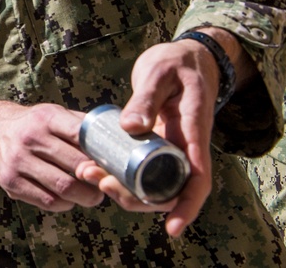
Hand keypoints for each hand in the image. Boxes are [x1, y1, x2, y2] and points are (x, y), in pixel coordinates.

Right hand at [0, 100, 103, 210]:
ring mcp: (18, 161)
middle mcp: (29, 137)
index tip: (113, 163)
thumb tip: (118, 139)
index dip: (102, 152)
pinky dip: (66, 204)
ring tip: (93, 195)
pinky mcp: (10, 182)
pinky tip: (69, 198)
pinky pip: (48, 201)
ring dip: (86, 196)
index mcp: (46, 117)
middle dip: (98, 180)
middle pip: (76, 166)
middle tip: (108, 185)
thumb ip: (83, 126)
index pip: (80, 135)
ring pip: (64, 187)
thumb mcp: (55, 114)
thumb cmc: (35, 125)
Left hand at [83, 32, 224, 236]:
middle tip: (99, 183)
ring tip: (87, 173)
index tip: (172, 228)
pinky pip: (140, 166)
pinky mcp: (154, 143)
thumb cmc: (177, 63)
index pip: (198, 179)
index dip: (186, 206)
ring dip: (122, 187)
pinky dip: (118, 171)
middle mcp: (185, 146)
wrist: (187, 56)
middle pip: (167, 188)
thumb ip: (146, 98)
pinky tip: (93, 166)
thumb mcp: (160, 73)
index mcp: (194, 131)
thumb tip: (131, 127)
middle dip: (136, 197)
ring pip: (150, 181)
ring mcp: (169, 146)